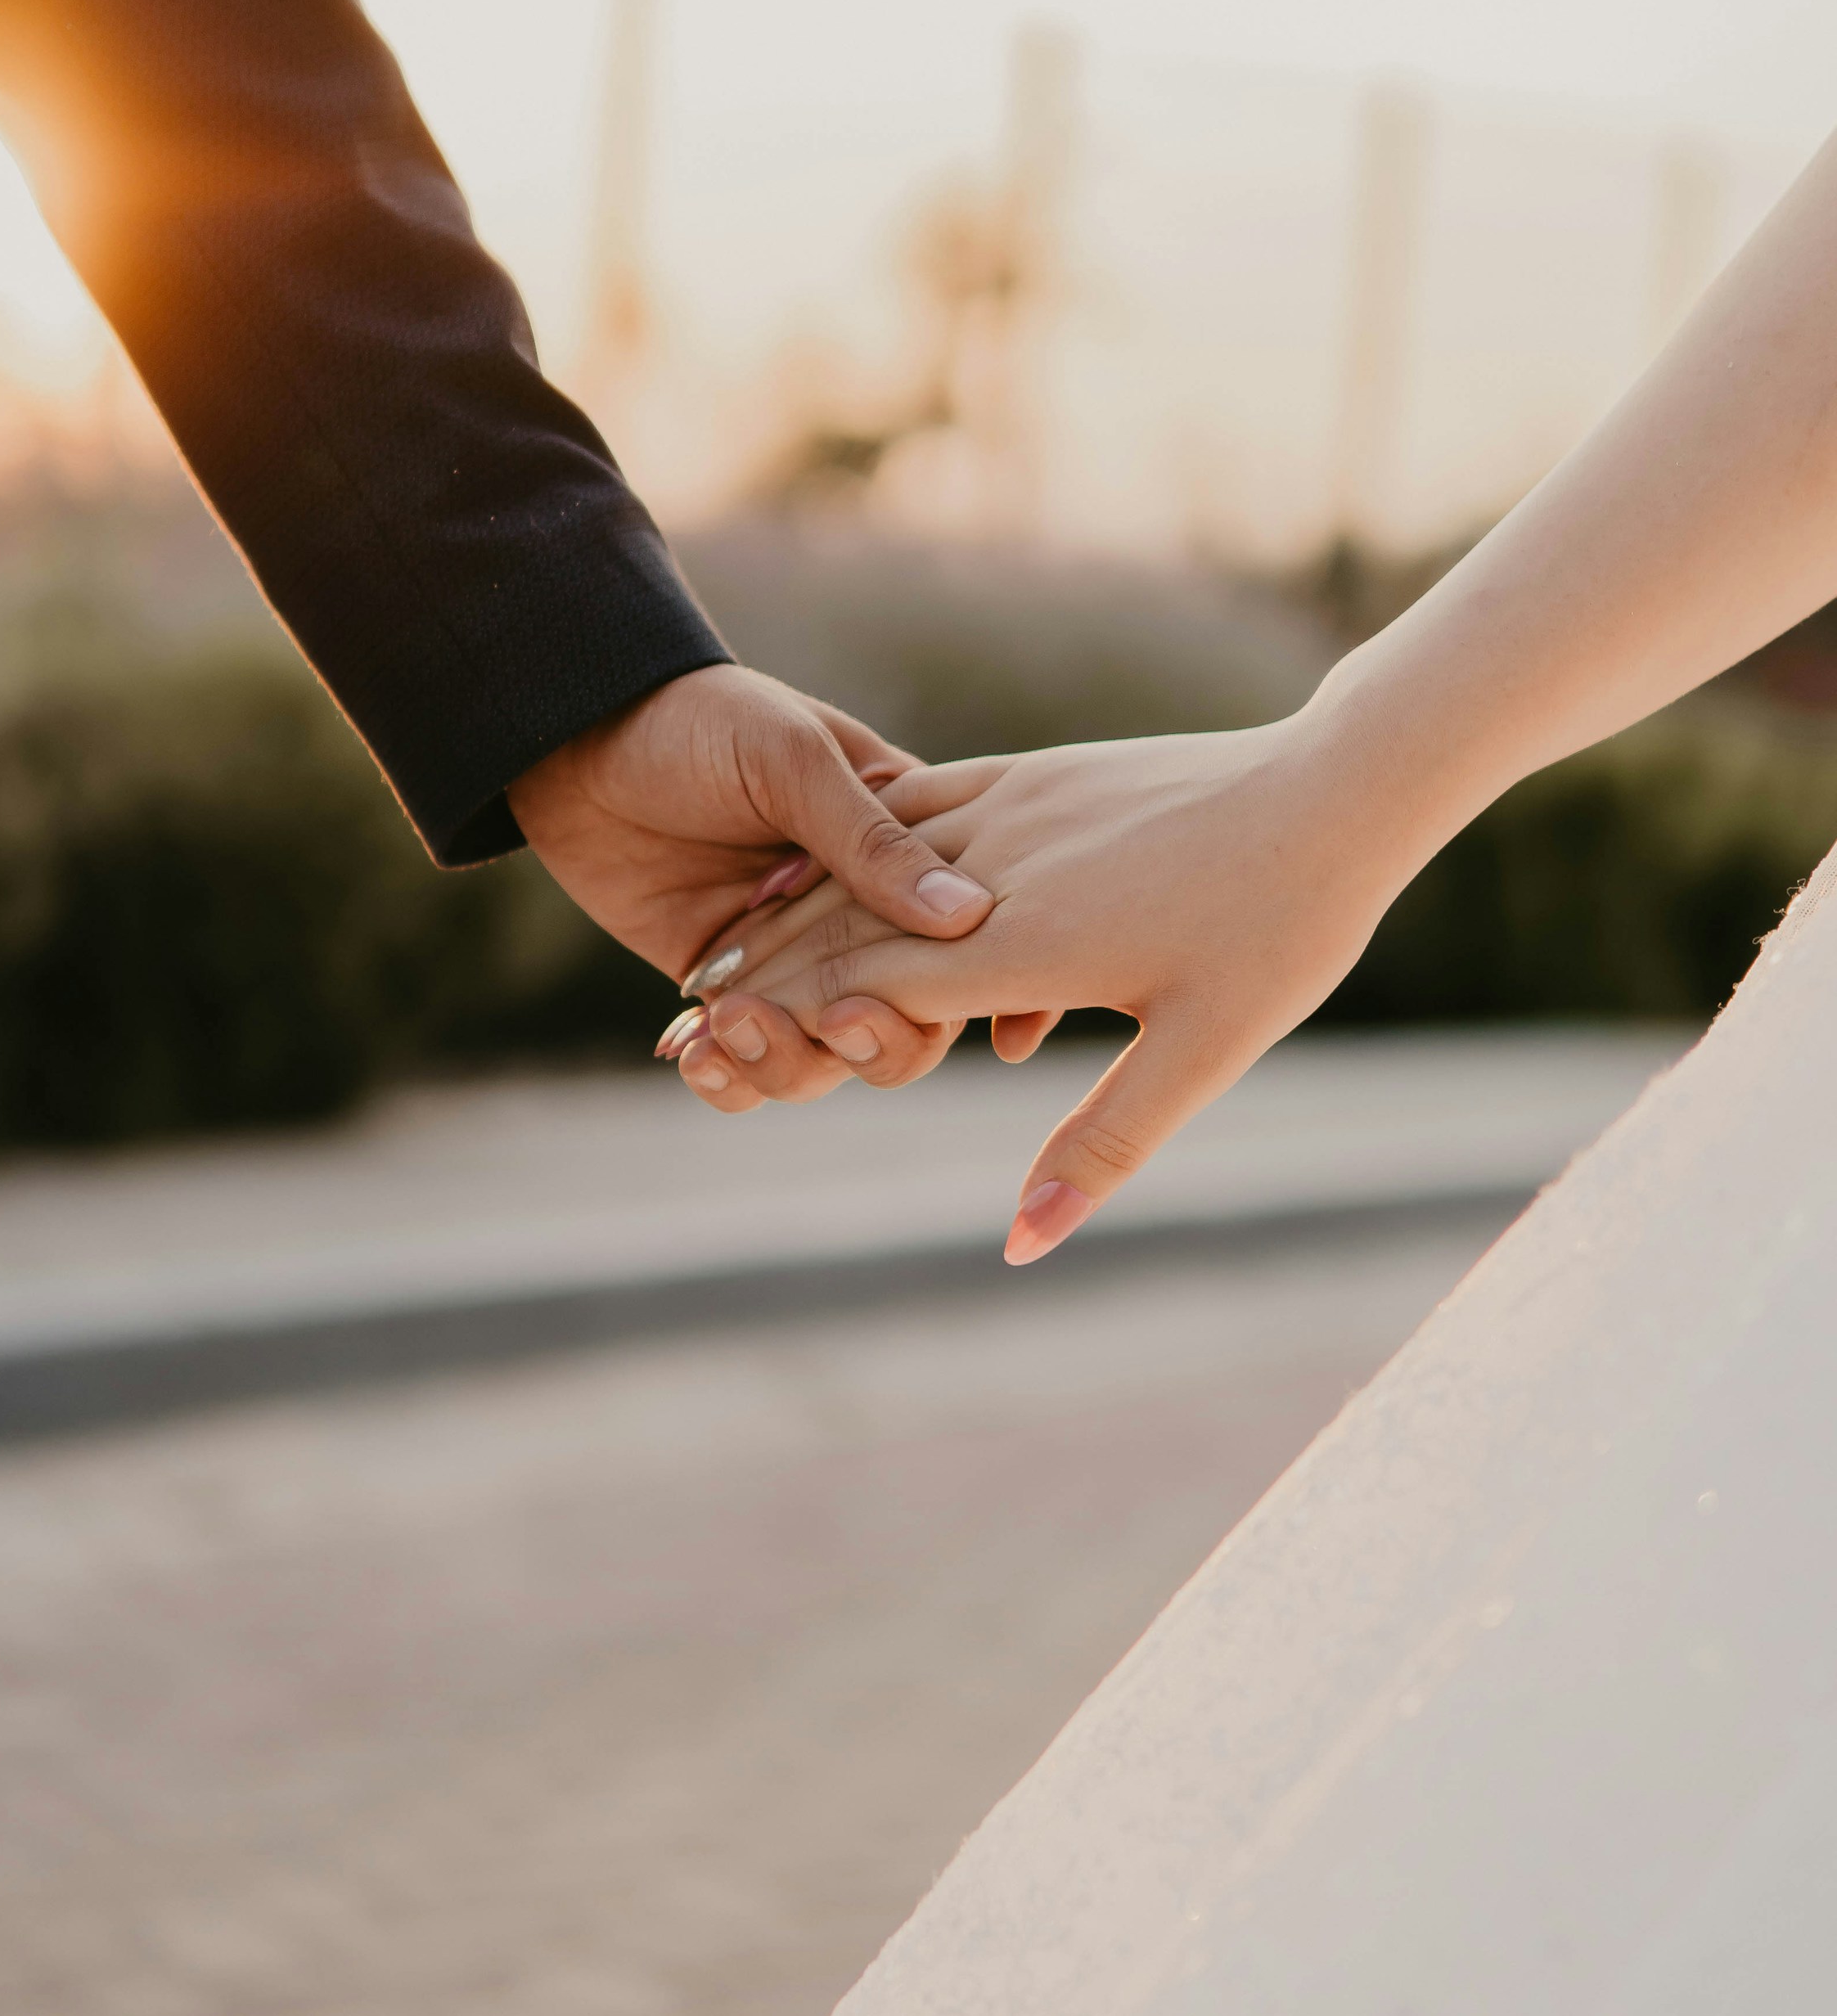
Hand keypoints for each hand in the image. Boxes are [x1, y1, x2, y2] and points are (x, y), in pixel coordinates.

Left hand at [507, 665, 987, 1110]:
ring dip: (786, 1062)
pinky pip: (742, 1062)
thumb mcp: (791, 759)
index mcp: (903, 851)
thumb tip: (967, 916)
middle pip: (907, 1023)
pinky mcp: (720, 987)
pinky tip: (691, 1053)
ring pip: (824, 1059)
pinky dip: (726, 1076)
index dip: (995, 993)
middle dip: (877, 1041)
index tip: (1007, 1038)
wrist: (578, 731)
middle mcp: (857, 920)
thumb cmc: (701, 719)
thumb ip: (870, 841)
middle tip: (831, 1020)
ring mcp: (789, 961)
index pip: (970, 940)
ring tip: (729, 1026)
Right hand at [693, 711, 1410, 1251]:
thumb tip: (1022, 1242)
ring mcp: (1013, 808)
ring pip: (868, 865)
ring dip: (788, 912)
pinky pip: (916, 805)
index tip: (705, 1062)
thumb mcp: (1206, 1052)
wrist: (1338, 786)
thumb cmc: (1284, 929)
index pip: (872, 992)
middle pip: (847, 927)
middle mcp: (1001, 870)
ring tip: (718, 958)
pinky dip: (852, 845)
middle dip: (757, 980)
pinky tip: (818, 865)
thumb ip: (1103, 1146)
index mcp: (1030, 943)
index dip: (783, 1027)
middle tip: (677, 1028)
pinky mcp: (1034, 773)